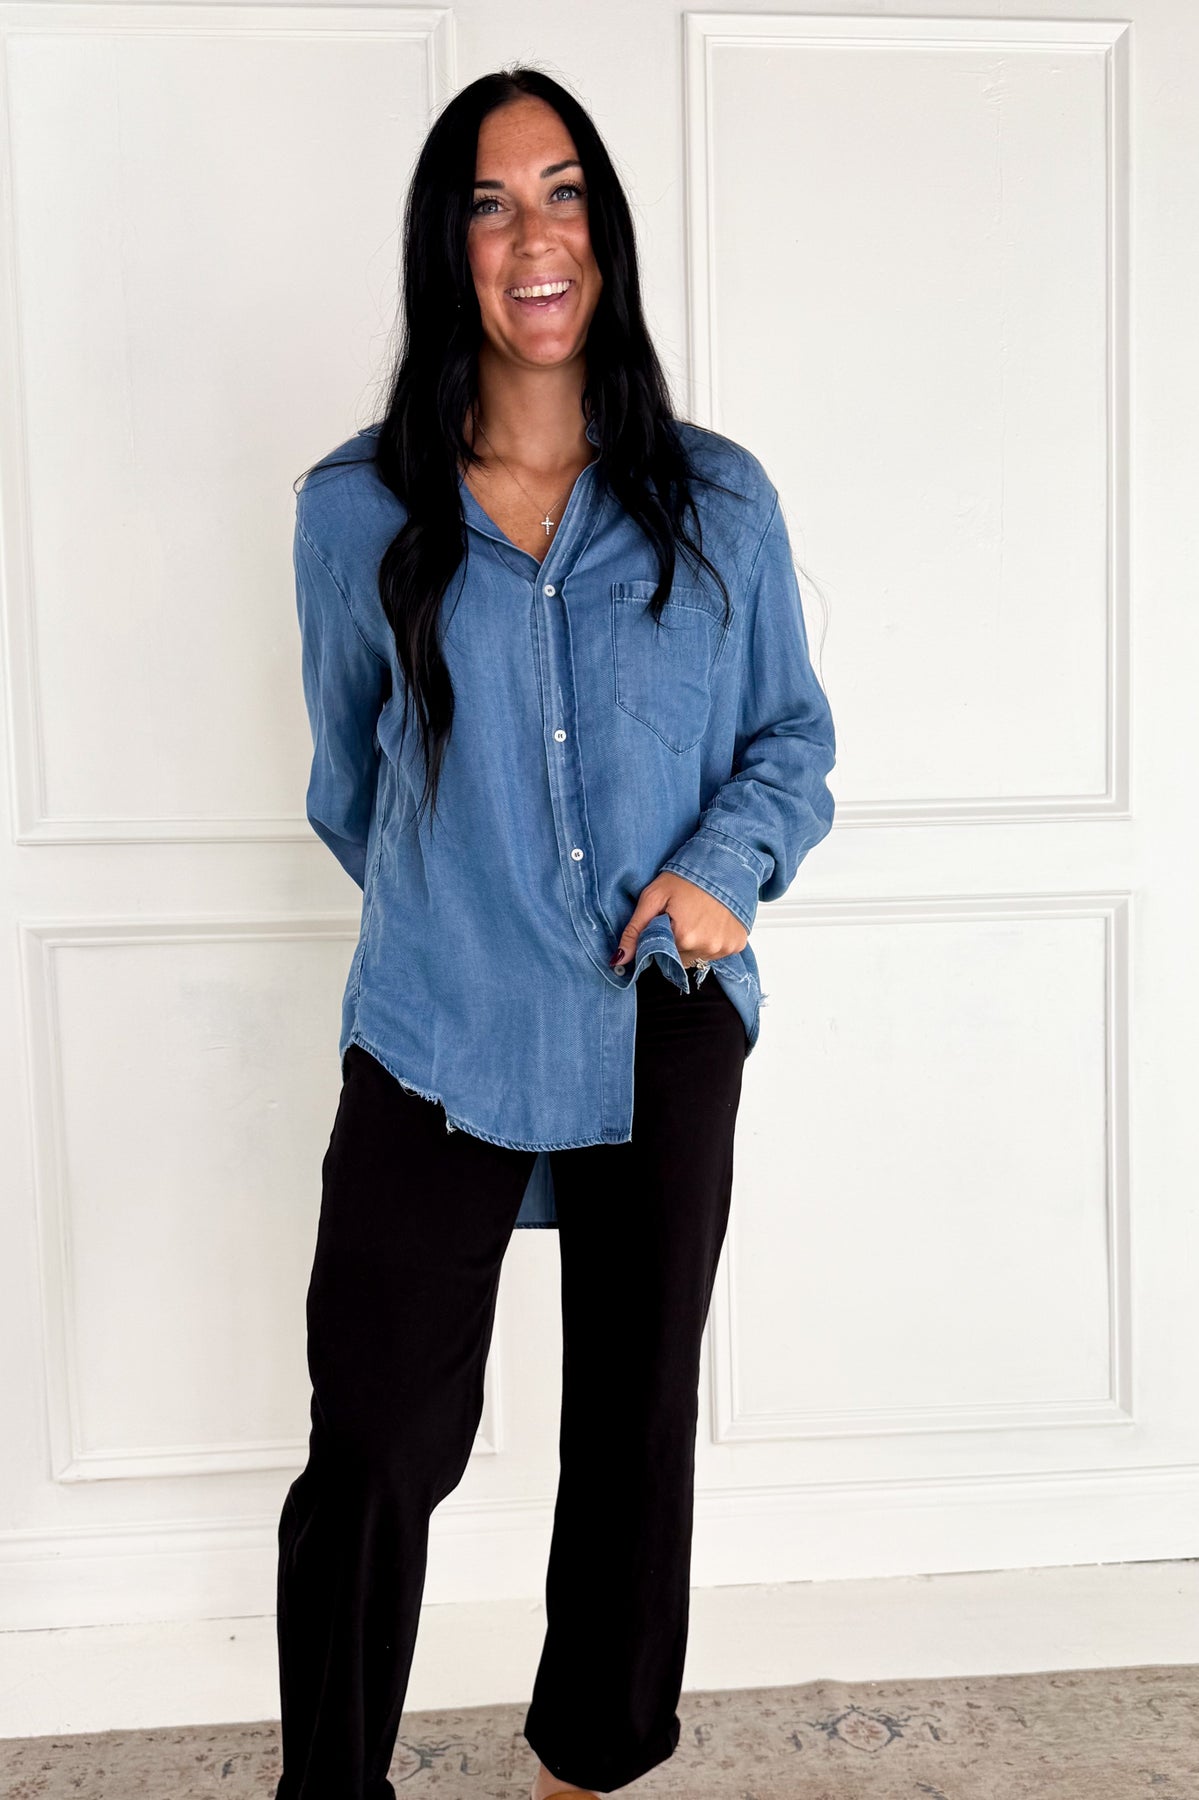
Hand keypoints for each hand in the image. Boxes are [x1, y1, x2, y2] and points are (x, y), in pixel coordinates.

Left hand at [610, 872, 748, 968]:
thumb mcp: (653, 897)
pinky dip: (712, 940)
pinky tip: (711, 921)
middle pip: (680, 959)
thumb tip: (619, 959)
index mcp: (683, 937)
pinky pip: (717, 952)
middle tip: (681, 916)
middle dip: (677, 942)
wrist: (724, 861)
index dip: (660, 940)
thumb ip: (634, 930)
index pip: (661, 957)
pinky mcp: (737, 944)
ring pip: (698, 956)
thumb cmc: (687, 876)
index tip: (665, 923)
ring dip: (695, 943)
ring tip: (697, 917)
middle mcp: (706, 946)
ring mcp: (724, 947)